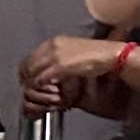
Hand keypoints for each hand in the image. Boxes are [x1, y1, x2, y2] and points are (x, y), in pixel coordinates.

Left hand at [19, 34, 139, 120]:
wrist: (114, 56)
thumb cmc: (100, 58)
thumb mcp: (75, 57)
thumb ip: (59, 65)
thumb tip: (49, 78)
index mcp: (54, 42)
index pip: (29, 58)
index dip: (27, 73)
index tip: (30, 83)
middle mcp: (51, 46)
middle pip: (25, 66)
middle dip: (27, 82)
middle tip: (34, 94)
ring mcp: (54, 55)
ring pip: (30, 74)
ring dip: (34, 88)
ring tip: (43, 97)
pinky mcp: (60, 66)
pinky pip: (40, 80)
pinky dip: (42, 90)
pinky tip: (49, 95)